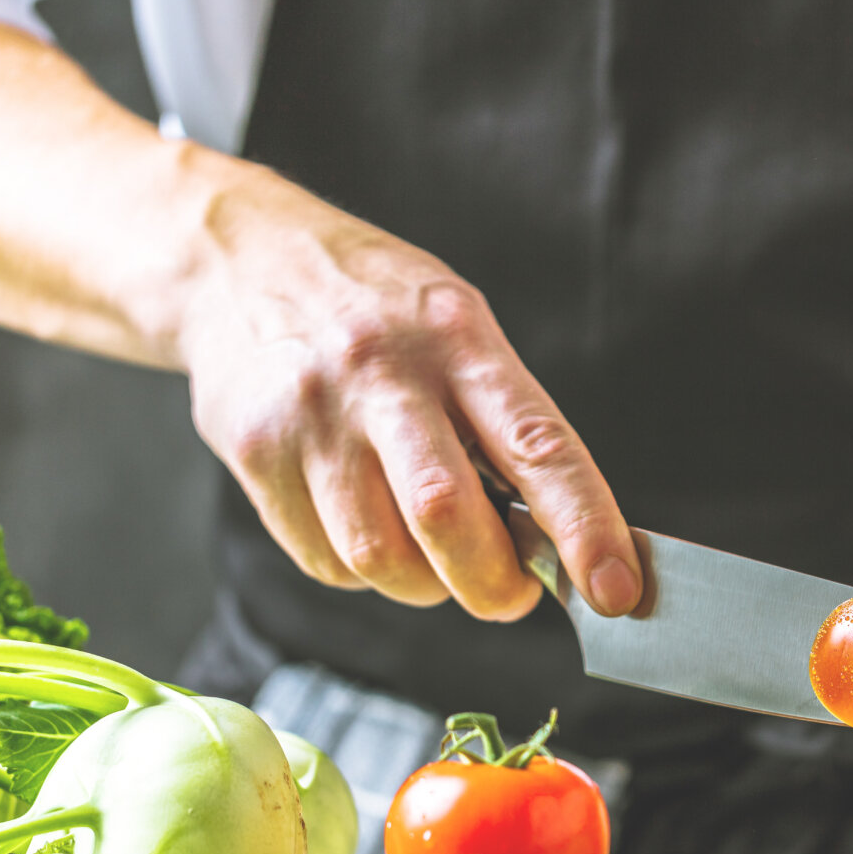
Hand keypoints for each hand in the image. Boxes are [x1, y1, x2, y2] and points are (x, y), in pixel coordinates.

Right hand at [177, 172, 639, 620]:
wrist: (235, 257)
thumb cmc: (377, 309)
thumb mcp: (459, 329)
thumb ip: (507, 425)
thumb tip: (558, 542)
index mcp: (459, 339)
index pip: (538, 446)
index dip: (586, 528)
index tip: (617, 591)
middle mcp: (383, 374)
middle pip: (445, 516)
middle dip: (493, 584)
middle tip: (513, 596)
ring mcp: (311, 414)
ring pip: (380, 557)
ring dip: (425, 585)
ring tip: (433, 555)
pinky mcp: (254, 453)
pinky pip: (326, 561)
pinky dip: (365, 571)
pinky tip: (368, 524)